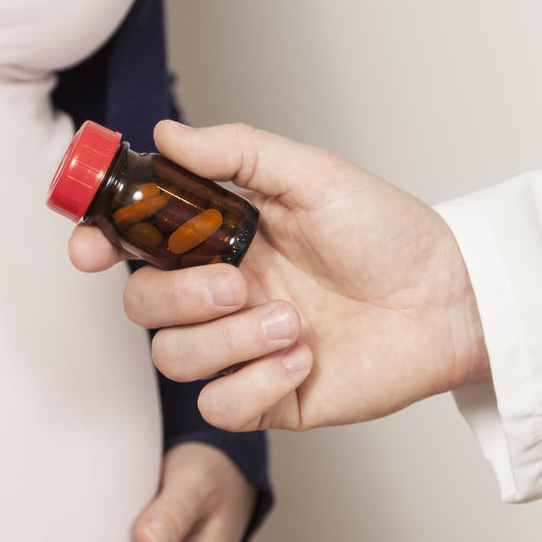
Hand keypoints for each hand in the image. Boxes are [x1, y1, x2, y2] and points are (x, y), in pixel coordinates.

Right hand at [69, 120, 489, 430]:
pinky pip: (218, 407)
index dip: (96, 242)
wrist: (449, 298)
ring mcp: (241, 349)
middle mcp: (222, 294)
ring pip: (172, 359)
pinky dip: (255, 383)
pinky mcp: (268, 398)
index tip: (91, 247)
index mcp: (220, 238)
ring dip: (227, 341)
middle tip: (238, 284)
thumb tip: (165, 134)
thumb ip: (235, 153)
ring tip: (293, 323)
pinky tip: (303, 358)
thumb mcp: (312, 176)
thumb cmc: (388, 233)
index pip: (132, 242)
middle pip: (140, 305)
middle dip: (179, 297)